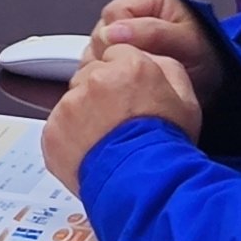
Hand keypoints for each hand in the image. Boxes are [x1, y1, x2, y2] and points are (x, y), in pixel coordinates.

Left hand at [39, 46, 202, 186]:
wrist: (143, 187)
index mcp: (130, 67)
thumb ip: (168, 70)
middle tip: (119, 122)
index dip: (124, 77)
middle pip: (92, 75)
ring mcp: (71, 105)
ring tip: (107, 141)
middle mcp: (96, 80)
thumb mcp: (187, 102)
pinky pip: (59, 127)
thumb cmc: (166, 149)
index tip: (128, 95)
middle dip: (102, 93)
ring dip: (85, 115)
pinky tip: (92, 152)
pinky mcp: (53, 131)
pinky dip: (70, 138)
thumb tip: (152, 59)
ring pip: (74, 101)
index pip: (117, 54)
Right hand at [87, 0, 226, 106]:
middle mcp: (133, 9)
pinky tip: (123, 83)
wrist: (216, 83)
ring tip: (132, 80)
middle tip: (135, 73)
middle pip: (101, 30)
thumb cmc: (207, 58)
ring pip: (97, 46)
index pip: (113, 14)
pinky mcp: (119, 51)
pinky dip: (109, 72)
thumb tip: (112, 33)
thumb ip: (152, 33)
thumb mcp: (186, 43)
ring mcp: (124, 31)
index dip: (117, 39)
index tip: (132, 60)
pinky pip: (100, 59)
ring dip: (110, 65)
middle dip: (113, 54)